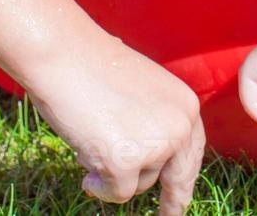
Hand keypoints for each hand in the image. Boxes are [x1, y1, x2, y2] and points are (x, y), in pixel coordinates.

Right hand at [26, 33, 204, 214]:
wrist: (64, 55)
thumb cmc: (92, 66)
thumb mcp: (140, 93)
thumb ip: (153, 121)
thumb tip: (149, 159)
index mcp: (185, 104)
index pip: (192, 151)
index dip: (185, 177)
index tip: (181, 200)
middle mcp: (179, 126)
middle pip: (176, 177)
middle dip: (173, 202)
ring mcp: (156, 146)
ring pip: (139, 184)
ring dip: (114, 170)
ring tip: (93, 134)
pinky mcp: (127, 163)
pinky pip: (116, 193)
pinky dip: (98, 185)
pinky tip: (83, 155)